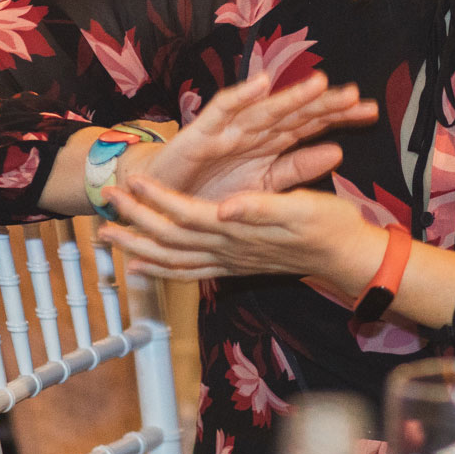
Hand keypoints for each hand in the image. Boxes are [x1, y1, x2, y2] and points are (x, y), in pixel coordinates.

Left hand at [102, 172, 388, 293]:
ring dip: (139, 247)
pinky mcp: (236, 265)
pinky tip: (144, 266)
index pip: (188, 214)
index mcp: (241, 230)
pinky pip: (190, 271)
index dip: (158, 199)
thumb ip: (261, 208)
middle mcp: (229, 249)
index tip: (134, 182)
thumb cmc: (330, 228)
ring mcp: (231, 261)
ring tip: (110, 237)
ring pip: (173, 259)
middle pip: (170, 239)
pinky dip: (163, 269)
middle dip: (136, 222)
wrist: (348, 259)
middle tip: (106, 206)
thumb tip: (225, 207)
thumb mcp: (303, 208)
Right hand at [129, 71, 377, 200]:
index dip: (338, 118)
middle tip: (355, 96)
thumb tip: (337, 152)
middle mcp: (253, 132)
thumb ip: (296, 169)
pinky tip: (261, 83)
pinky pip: (221, 111)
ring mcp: (227, 130)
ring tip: (319, 84)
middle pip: (294, 114)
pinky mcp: (200, 133)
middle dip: (323, 104)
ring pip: (264, 110)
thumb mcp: (263, 185)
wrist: (159, 198)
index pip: (310, 126)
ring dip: (290, 97)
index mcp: (270, 145)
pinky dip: (240, 96)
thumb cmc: (212, 191)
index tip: (369, 112)